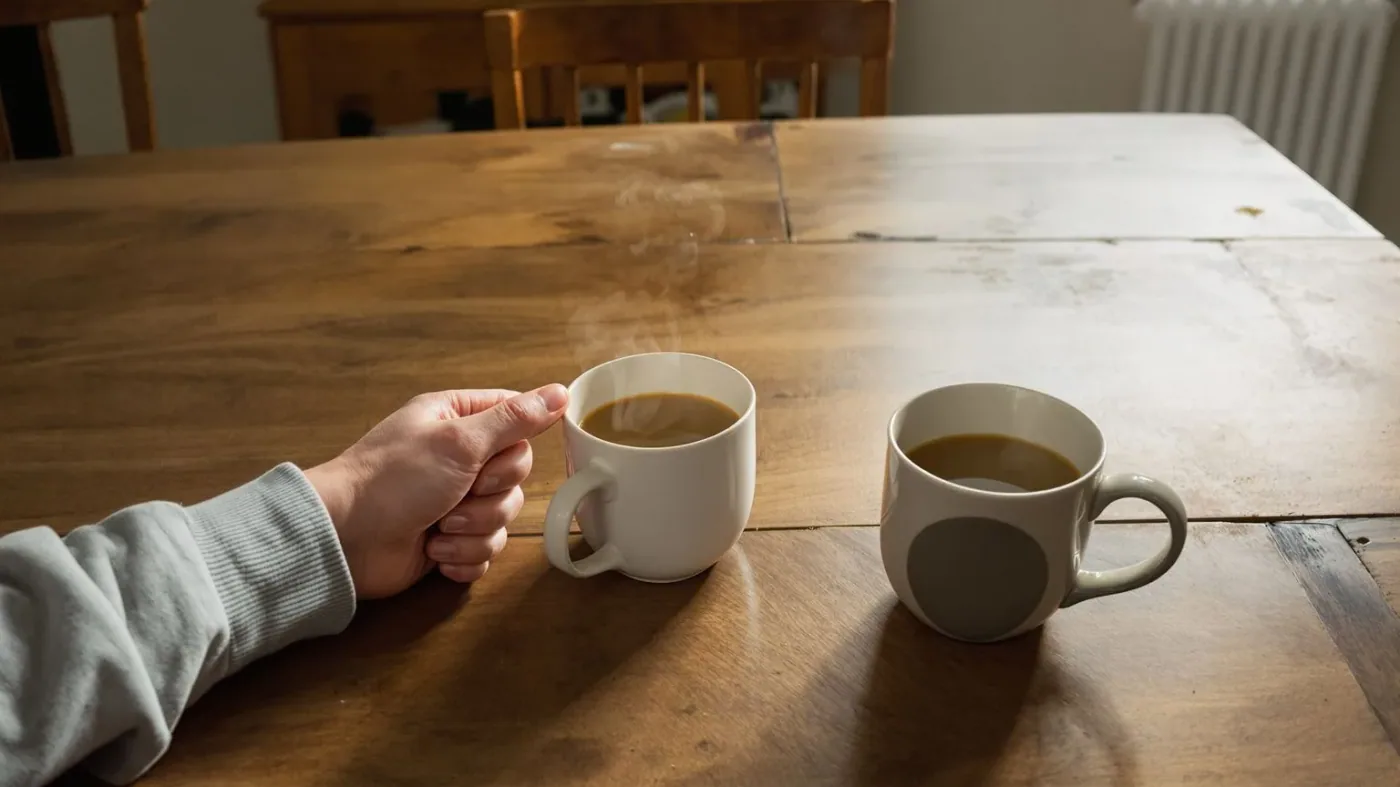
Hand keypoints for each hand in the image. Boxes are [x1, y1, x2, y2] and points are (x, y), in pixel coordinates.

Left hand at [305, 384, 568, 598]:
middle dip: (490, 498)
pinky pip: (485, 551)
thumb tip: (562, 391)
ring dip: (473, 531)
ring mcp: (453, 501)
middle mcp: (458, 459)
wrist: (345, 540)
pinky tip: (434, 553)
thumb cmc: (394, 480)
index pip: (517, 423)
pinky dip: (463, 557)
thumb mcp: (459, 441)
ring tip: (437, 530)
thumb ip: (514, 418)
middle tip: (456, 495)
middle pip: (516, 478)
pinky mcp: (449, 542)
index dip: (513, 448)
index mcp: (457, 421)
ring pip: (504, 518)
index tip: (489, 459)